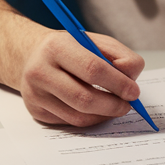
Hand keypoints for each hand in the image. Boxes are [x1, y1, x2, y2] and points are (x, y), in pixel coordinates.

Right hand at [12, 31, 144, 126]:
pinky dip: (90, 119)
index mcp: (56, 46)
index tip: (134, 92)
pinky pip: (70, 123)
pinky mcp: (36, 111)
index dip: (118, 83)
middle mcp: (40, 71)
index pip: (92, 69)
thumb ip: (118, 55)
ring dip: (103, 115)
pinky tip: (96, 109)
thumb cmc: (69, 48)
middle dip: (112, 105)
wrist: (31, 56)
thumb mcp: (93, 41)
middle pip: (84, 98)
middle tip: (128, 105)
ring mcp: (35, 94)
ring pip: (78, 116)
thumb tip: (131, 79)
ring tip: (115, 107)